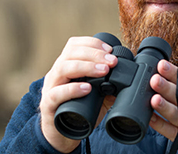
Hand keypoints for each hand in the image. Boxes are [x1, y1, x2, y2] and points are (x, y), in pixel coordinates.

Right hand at [39, 36, 117, 152]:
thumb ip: (108, 85)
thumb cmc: (77, 109)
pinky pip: (56, 94)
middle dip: (94, 54)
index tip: (110, 49)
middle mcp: (56, 73)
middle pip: (71, 53)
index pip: (75, 44)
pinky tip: (87, 88)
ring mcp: (50, 88)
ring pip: (63, 68)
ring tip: (104, 71)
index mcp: (66, 65)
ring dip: (86, 67)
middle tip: (112, 61)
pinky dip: (72, 89)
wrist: (61, 134)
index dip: (93, 43)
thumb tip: (128, 79)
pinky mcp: (48, 105)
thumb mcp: (95, 94)